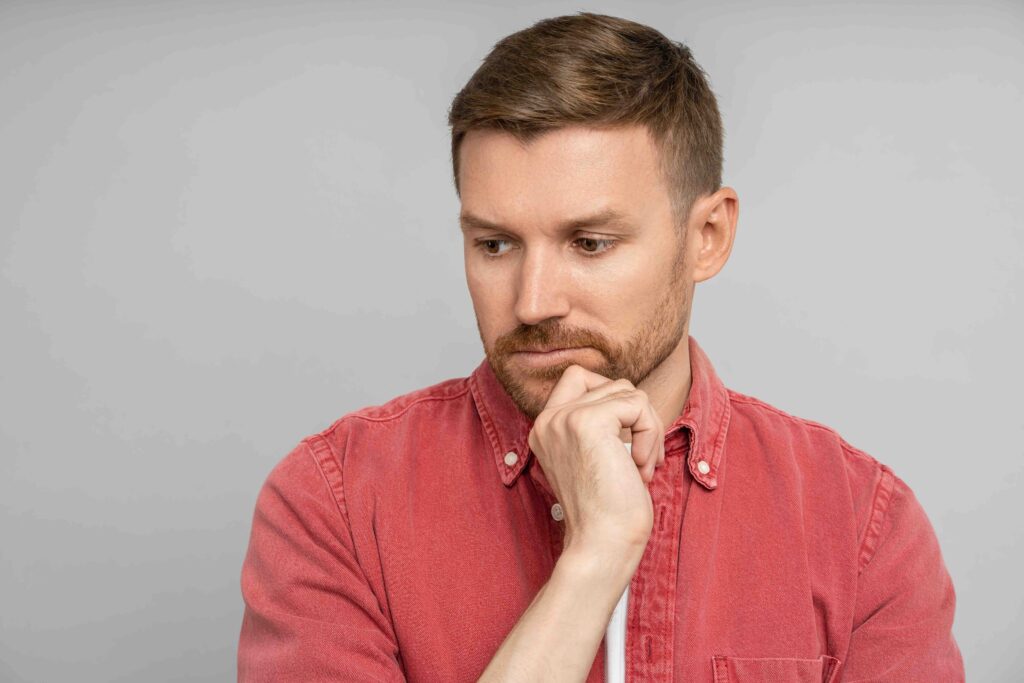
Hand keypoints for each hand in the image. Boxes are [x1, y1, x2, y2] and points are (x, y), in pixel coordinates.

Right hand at [527, 364, 665, 558]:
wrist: (602, 545)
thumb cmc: (608, 512)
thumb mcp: (597, 458)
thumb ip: (601, 426)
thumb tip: (633, 399)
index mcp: (546, 428)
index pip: (579, 378)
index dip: (613, 399)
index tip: (626, 441)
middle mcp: (548, 420)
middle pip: (610, 384)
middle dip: (638, 417)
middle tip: (642, 457)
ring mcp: (565, 418)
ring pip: (627, 392)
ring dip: (648, 427)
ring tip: (642, 465)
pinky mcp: (588, 422)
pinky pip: (638, 404)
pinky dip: (650, 433)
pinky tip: (640, 467)